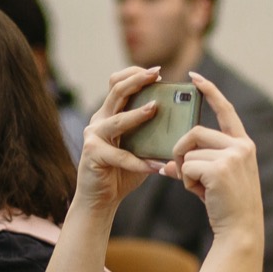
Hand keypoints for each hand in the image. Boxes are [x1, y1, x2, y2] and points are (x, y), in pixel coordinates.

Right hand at [76, 66, 175, 214]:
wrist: (100, 199)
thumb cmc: (122, 173)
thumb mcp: (140, 148)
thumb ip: (151, 133)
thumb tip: (179, 121)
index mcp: (109, 114)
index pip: (118, 83)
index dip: (136, 74)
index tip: (158, 72)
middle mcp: (99, 120)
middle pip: (116, 90)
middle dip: (137, 80)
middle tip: (157, 75)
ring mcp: (93, 135)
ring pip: (116, 120)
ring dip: (136, 114)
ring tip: (154, 109)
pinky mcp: (92, 154)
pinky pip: (120, 156)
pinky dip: (139, 162)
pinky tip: (156, 166)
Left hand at [162, 74, 262, 242]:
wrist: (240, 230)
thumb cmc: (226, 207)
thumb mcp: (211, 180)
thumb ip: (193, 165)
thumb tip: (166, 163)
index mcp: (243, 144)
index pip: (225, 110)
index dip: (210, 91)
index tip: (194, 77)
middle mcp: (241, 146)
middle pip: (195, 132)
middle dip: (182, 152)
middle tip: (182, 172)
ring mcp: (233, 156)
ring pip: (188, 151)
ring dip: (185, 171)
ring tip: (198, 188)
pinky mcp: (220, 168)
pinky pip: (187, 166)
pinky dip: (186, 181)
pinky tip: (200, 193)